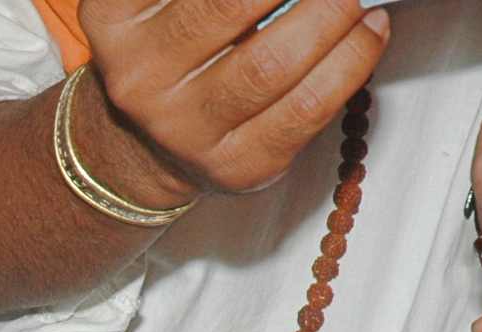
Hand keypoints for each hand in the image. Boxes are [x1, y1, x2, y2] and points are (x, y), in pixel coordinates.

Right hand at [76, 0, 390, 198]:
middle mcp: (139, 77)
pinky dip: (351, 63)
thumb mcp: (158, 2)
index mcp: (112, 21)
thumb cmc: (170, 52)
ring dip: (333, 17)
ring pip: (271, 64)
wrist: (148, 142)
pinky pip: (305, 111)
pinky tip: (368, 32)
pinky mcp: (232, 166)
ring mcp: (182, 130)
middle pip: (228, 8)